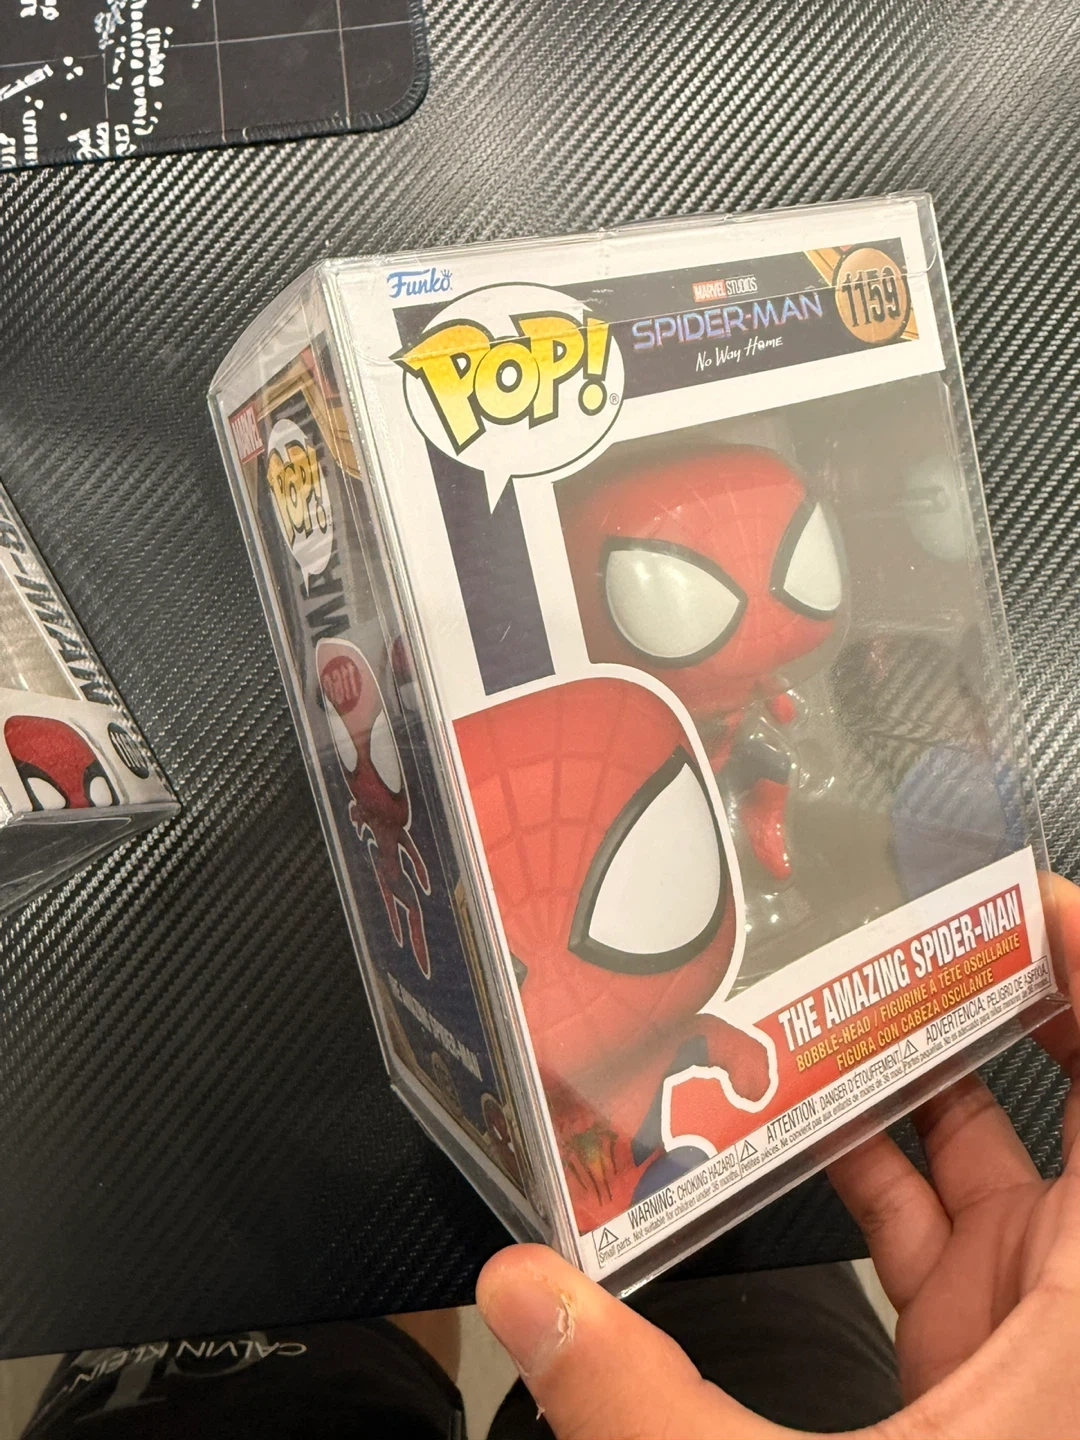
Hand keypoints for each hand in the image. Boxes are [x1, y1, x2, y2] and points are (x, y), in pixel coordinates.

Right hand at [477, 874, 1079, 1438]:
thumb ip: (649, 1404)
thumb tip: (525, 1303)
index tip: (1025, 891)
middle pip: (1066, 1090)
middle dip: (983, 994)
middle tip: (895, 918)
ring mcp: (1041, 1327)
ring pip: (987, 1151)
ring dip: (906, 1078)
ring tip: (809, 1004)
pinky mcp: (990, 1364)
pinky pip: (940, 1223)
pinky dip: (873, 1170)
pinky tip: (788, 1136)